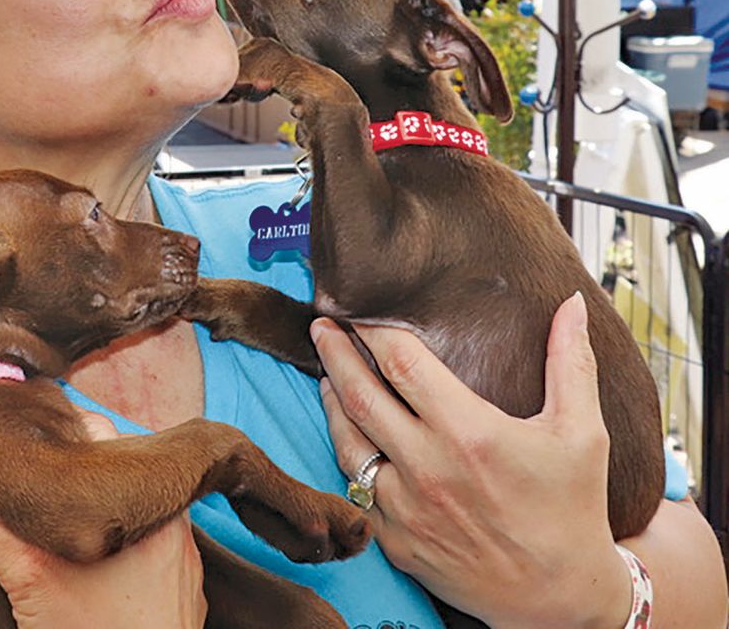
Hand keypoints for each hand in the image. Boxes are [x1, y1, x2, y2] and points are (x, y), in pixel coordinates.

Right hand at [0, 412, 205, 628]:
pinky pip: (137, 537)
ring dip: (85, 501)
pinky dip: (105, 536)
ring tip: (42, 506)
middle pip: (108, 465)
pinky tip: (73, 546)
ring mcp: (178, 550)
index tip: (15, 434)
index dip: (51, 429)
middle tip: (20, 472)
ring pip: (121, 502)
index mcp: (146, 496)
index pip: (96, 432)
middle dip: (65, 467)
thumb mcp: (29, 576)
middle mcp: (172, 514)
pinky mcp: (176, 582)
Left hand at [311, 293, 632, 627]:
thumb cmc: (572, 509)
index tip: (361, 307)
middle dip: (336, 351)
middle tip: (322, 323)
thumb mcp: (582, 432)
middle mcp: (429, 468)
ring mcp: (406, 507)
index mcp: (469, 433)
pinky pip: (354, 487)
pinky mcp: (395, 540)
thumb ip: (572, 362)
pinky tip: (343, 427)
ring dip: (331, 398)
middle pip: (361, 393)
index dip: (376, 330)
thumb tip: (573, 304)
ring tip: (324, 368)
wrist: (560, 599)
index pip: (402, 363)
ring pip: (347, 439)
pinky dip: (345, 450)